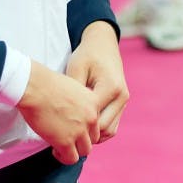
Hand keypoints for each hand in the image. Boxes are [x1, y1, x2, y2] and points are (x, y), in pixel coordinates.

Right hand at [17, 60, 98, 164]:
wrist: (33, 86)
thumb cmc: (45, 82)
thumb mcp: (72, 86)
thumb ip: (79, 101)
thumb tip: (73, 110)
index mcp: (93, 102)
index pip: (97, 121)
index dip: (85, 126)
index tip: (74, 126)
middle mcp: (90, 117)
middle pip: (93, 137)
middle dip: (82, 139)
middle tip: (68, 137)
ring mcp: (79, 131)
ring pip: (85, 150)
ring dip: (74, 149)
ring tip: (62, 146)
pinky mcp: (65, 142)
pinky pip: (71, 158)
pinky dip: (64, 157)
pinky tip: (55, 150)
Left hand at [66, 21, 127, 143]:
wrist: (103, 45)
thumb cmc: (87, 55)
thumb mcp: (76, 68)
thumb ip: (73, 91)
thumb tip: (63, 114)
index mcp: (111, 87)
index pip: (95, 118)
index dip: (77, 126)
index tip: (59, 128)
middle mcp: (121, 96)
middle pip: (104, 128)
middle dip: (85, 135)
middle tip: (64, 137)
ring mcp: (124, 101)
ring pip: (110, 130)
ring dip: (94, 136)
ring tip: (73, 135)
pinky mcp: (121, 104)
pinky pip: (112, 124)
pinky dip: (99, 130)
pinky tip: (82, 129)